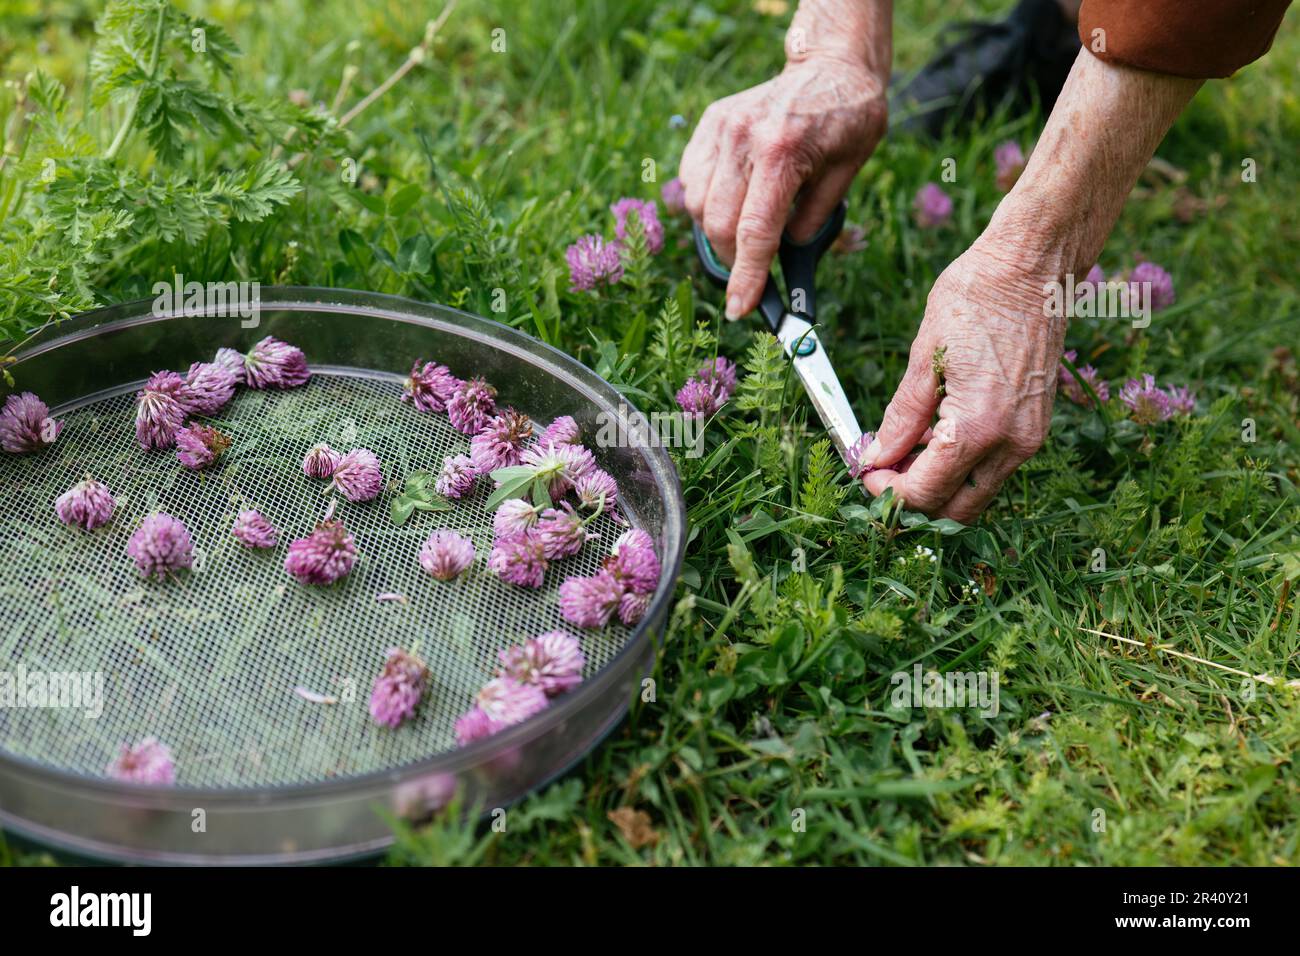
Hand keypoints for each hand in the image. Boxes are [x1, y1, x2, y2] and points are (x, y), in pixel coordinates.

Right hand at [679, 55, 886, 317]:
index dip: (747, 278)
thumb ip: (814, 218)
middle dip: (732, 260)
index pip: (754, 232)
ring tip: (745, 232)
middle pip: (717, 224)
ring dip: (716, 232)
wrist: (832, 64)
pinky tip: (731, 201)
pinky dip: (704, 202)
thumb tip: (784, 256)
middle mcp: (743, 138)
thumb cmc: (849, 118)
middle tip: (752, 272)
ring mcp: (721, 127)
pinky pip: (691, 179)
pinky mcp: (710, 123)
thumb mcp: (848, 172)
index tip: (740, 309)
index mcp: (782, 151)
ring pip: (696, 205)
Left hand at [860, 48, 1203, 522]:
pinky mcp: (1036, 427)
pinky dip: (960, 467)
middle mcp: (1011, 443)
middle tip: (881, 472)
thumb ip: (901, 418)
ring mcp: (1029, 438)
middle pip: (953, 510)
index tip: (865, 471)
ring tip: (904, 449)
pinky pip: (993, 469)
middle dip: (913, 501)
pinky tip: (934, 437)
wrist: (1034, 265)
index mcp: (977, 426)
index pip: (924, 493)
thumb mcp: (924, 355)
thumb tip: (875, 458)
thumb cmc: (976, 296)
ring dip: (937, 486)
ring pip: (975, 495)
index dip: (887, 492)